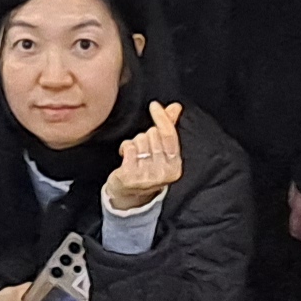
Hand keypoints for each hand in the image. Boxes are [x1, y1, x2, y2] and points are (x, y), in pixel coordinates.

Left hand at [101, 100, 181, 215]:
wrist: (129, 195)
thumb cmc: (146, 169)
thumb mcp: (162, 152)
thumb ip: (169, 128)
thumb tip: (175, 107)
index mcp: (175, 166)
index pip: (169, 136)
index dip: (161, 118)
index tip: (154, 105)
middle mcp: (163, 172)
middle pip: (153, 135)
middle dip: (146, 136)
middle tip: (144, 149)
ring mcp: (147, 176)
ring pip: (140, 140)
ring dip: (135, 143)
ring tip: (135, 155)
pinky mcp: (130, 176)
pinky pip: (129, 147)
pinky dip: (126, 148)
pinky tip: (126, 157)